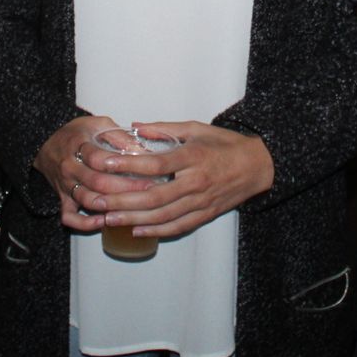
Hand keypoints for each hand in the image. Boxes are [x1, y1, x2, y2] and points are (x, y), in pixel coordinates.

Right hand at [33, 117, 155, 232]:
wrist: (46, 142)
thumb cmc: (75, 133)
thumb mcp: (97, 123)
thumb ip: (118, 134)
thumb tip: (142, 148)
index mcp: (78, 145)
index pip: (98, 158)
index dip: (121, 165)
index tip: (145, 170)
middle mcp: (70, 167)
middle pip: (97, 182)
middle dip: (125, 187)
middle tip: (148, 190)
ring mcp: (66, 185)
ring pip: (87, 199)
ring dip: (110, 205)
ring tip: (133, 205)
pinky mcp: (62, 199)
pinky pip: (69, 217)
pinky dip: (85, 223)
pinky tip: (103, 221)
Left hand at [87, 122, 273, 240]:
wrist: (258, 166)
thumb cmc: (226, 144)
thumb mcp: (197, 128)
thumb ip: (165, 129)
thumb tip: (135, 126)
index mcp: (192, 157)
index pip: (155, 164)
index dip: (128, 166)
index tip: (105, 165)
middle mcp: (195, 182)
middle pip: (154, 196)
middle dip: (123, 200)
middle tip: (98, 200)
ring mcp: (201, 201)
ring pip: (163, 215)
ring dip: (134, 218)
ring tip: (109, 218)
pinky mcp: (205, 214)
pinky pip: (178, 227)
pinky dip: (156, 230)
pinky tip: (137, 230)